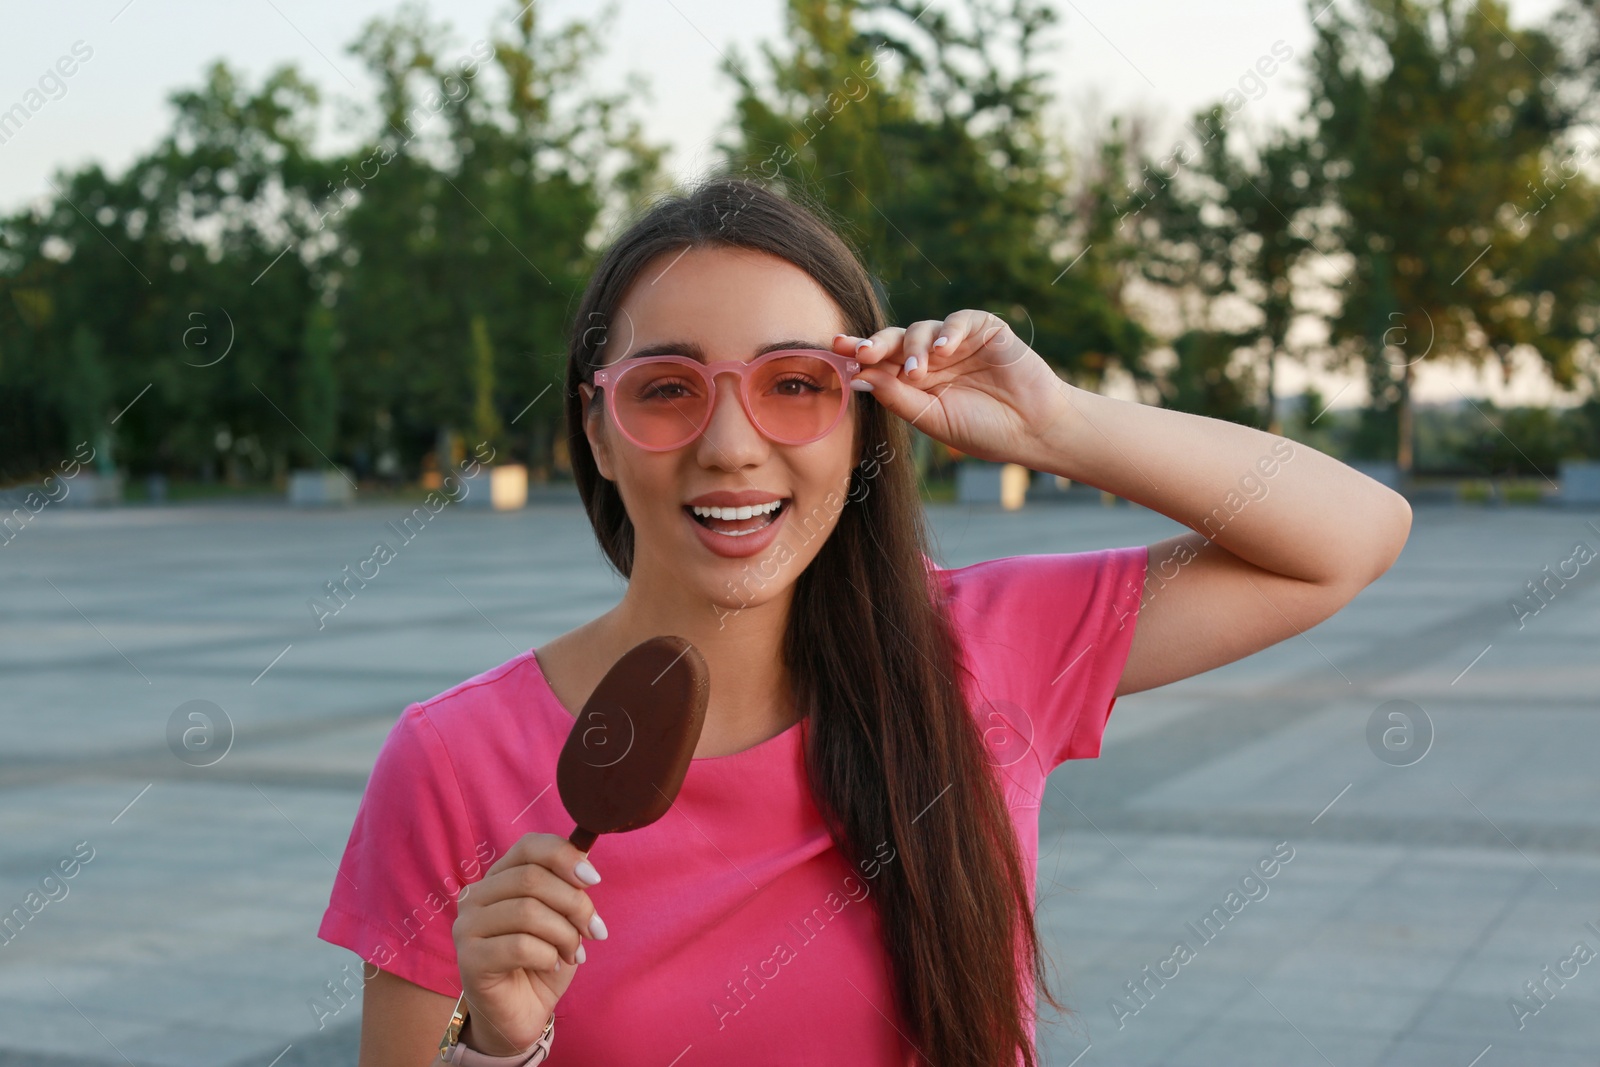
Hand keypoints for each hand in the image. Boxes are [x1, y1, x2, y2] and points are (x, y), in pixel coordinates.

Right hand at [451, 833, 605, 1054]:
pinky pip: (520, 946)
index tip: (594, 879)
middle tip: (594, 931)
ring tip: (574, 953)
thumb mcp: (562, 917)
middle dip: (575, 904)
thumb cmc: (543, 959)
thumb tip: (586, 867)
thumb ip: (568, 888)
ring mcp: (466, 927)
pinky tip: (552, 964)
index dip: (565, 856)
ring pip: (528, 912)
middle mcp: (475, 896)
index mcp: (498, 876)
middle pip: (533, 879)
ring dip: (565, 934)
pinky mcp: (468, 960)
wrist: (523, 1012)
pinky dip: (548, 955)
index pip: (529, 845)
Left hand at [834, 310, 1068, 465]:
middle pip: (895, 340)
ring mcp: (958, 342)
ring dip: (915, 348)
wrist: (1033, 430)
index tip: (836, 349)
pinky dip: (949, 331)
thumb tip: (858, 377)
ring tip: (919, 372)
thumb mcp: (933, 418)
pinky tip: (944, 349)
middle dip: (876, 343)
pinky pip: (959, 320)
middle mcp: (932, 357)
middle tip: (862, 351)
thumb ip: (898, 397)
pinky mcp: (985, 329)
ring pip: (923, 329)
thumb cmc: (984, 430)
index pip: (881, 361)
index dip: (859, 353)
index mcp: (916, 380)